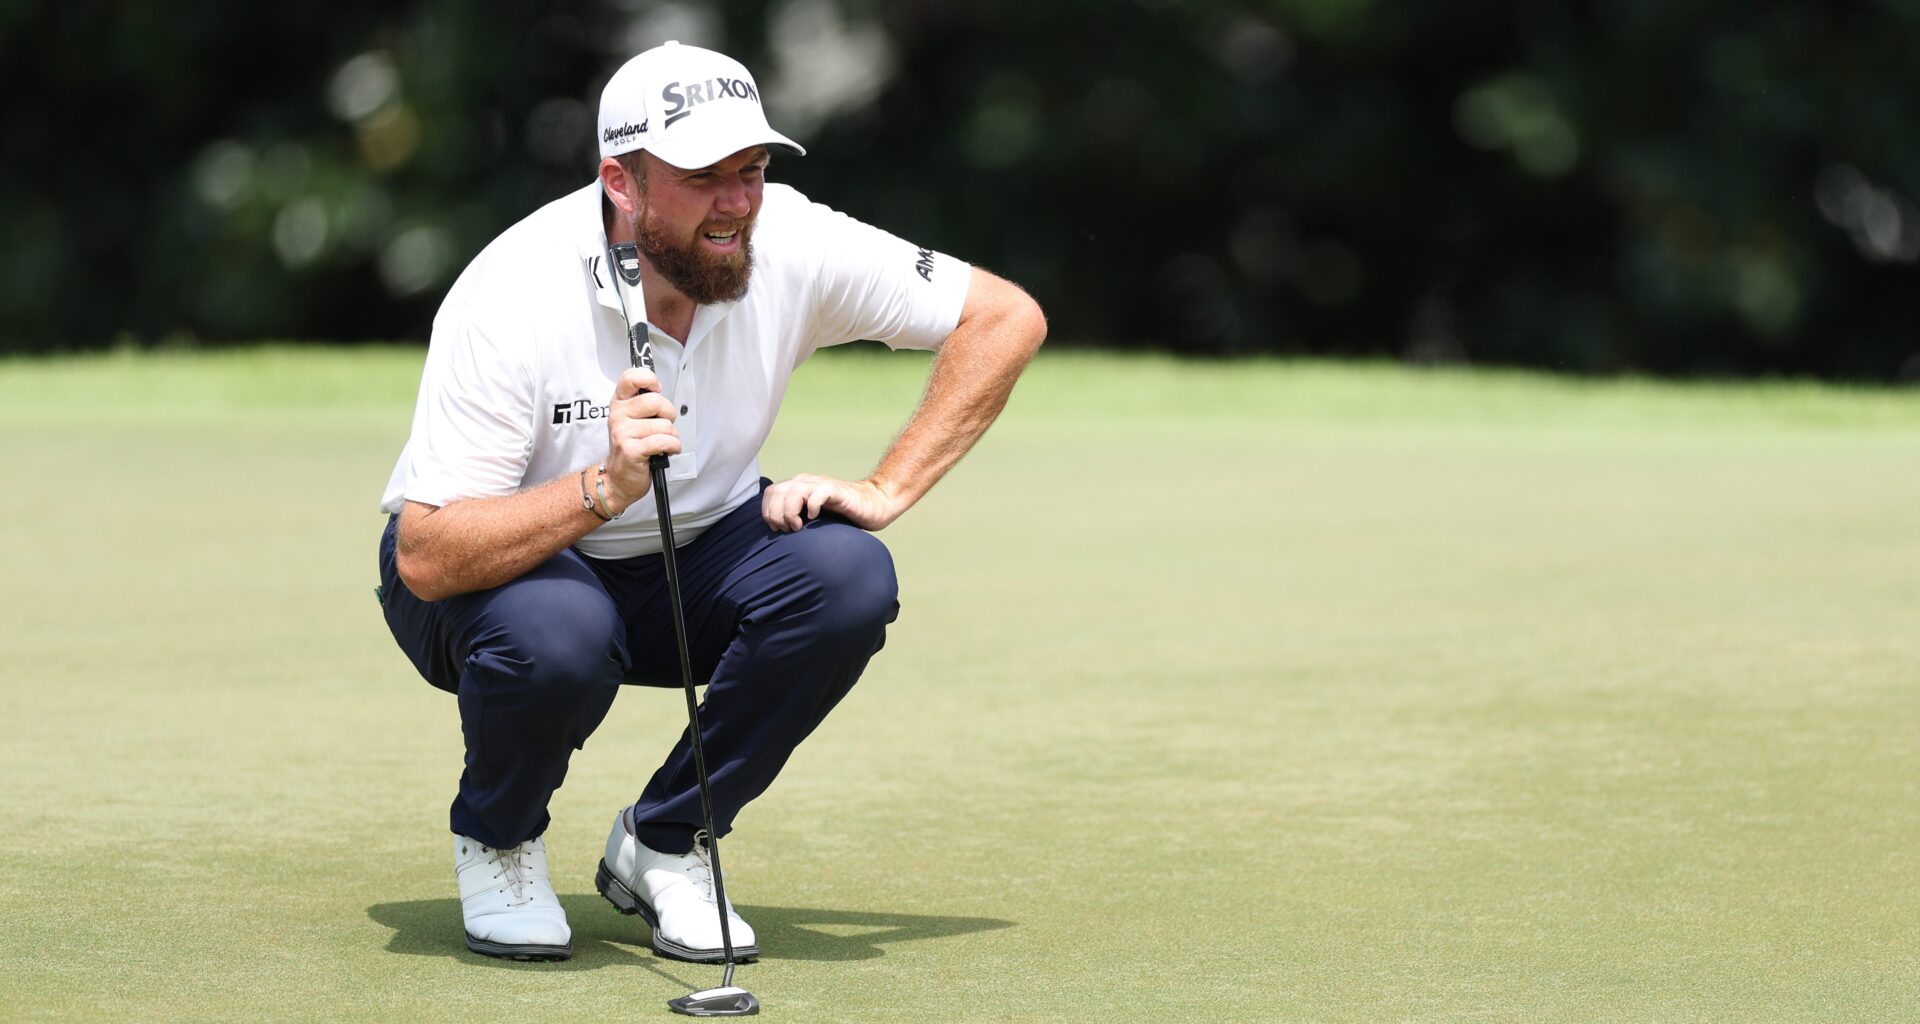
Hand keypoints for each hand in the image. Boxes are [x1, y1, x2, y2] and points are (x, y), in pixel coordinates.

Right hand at [603, 367, 680, 513]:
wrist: (618, 479)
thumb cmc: (631, 447)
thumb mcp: (633, 420)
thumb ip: (644, 403)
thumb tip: (658, 389)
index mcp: (619, 403)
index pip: (630, 378)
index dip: (648, 378)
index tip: (656, 387)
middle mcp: (618, 415)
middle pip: (656, 401)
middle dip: (669, 414)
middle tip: (664, 425)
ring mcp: (623, 433)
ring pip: (665, 425)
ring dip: (671, 436)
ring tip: (661, 443)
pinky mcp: (631, 450)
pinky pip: (664, 441)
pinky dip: (673, 447)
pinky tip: (667, 450)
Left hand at [762, 474, 903, 532]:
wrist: (873, 505)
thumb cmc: (844, 515)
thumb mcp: (813, 515)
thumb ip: (796, 516)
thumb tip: (776, 532)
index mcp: (799, 486)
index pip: (771, 492)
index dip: (768, 511)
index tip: (777, 529)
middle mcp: (807, 482)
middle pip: (778, 491)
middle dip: (776, 514)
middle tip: (787, 530)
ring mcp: (822, 484)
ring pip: (794, 491)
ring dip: (790, 512)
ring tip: (798, 527)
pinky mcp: (837, 491)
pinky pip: (818, 493)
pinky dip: (812, 506)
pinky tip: (814, 518)